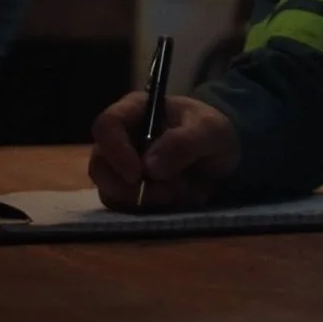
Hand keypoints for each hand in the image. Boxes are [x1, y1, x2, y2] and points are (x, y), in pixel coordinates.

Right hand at [89, 92, 238, 211]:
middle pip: (100, 166)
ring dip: (143, 200)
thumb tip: (149, 166)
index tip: (137, 174)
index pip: (106, 126)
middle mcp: (120, 139)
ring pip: (110, 192)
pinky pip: (124, 207)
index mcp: (135, 111)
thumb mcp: (209, 130)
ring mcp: (121, 168)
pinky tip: (174, 200)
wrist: (221, 154)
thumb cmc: (211, 131)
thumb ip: (184, 142)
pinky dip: (148, 210)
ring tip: (177, 193)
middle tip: (165, 192)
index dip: (115, 151)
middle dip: (129, 186)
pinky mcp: (128, 192)